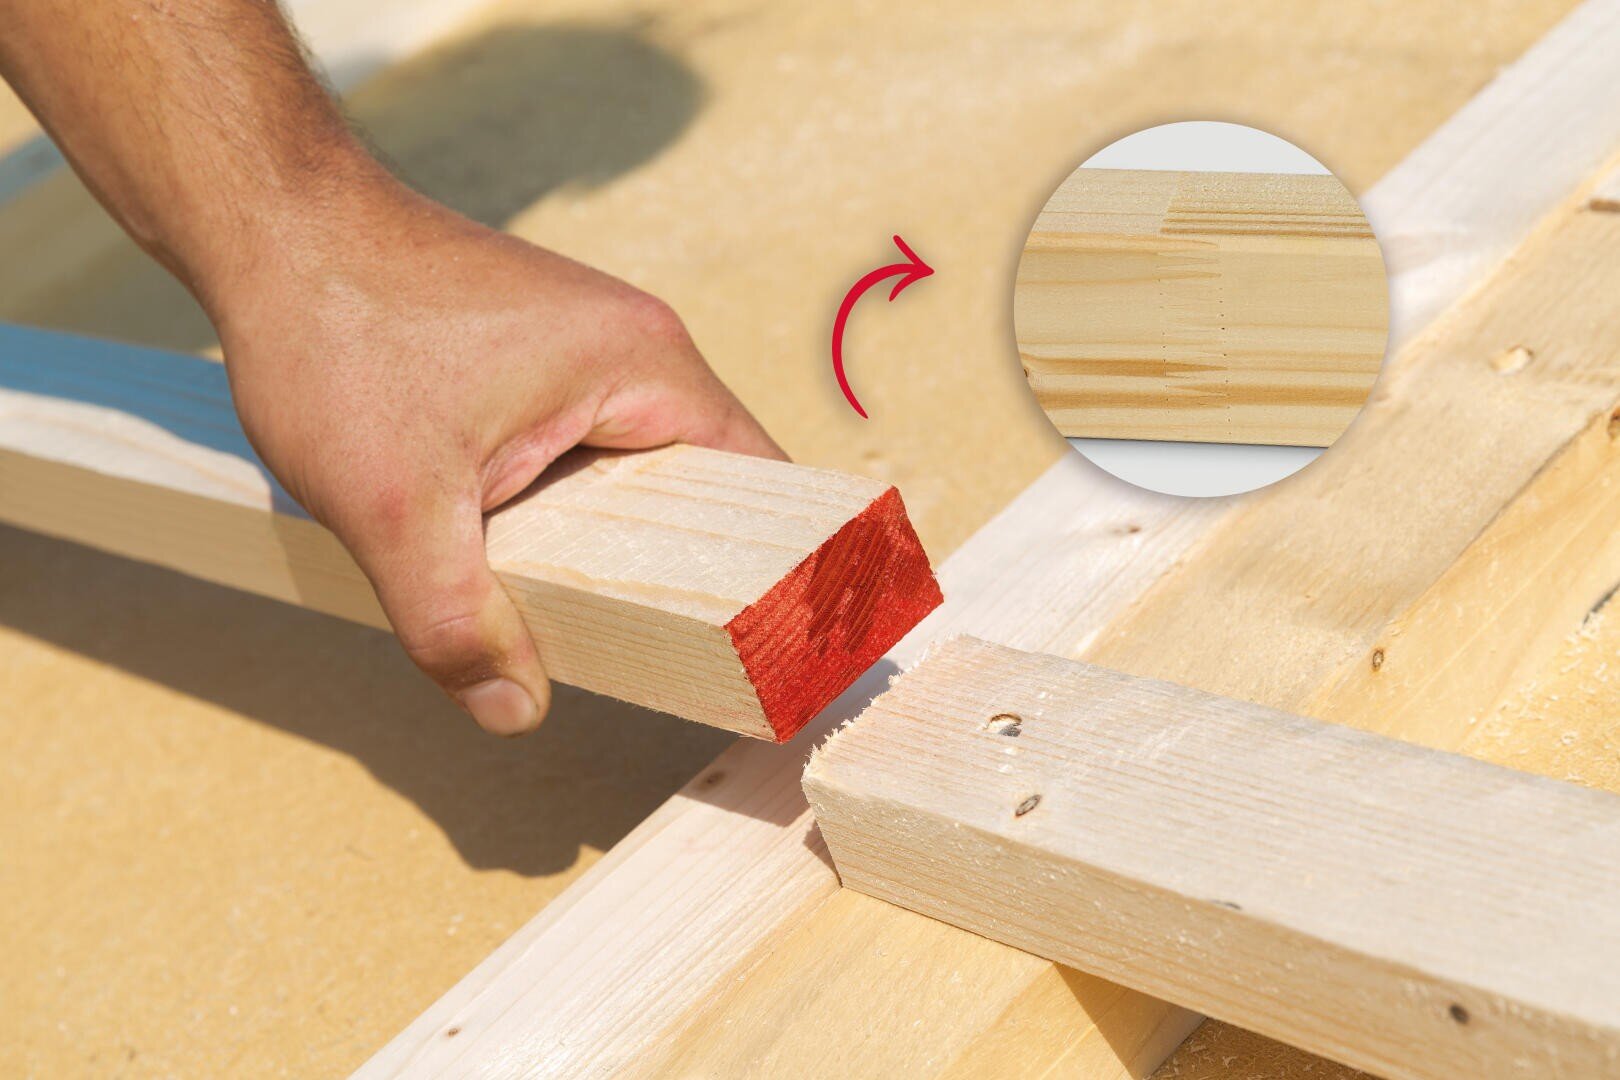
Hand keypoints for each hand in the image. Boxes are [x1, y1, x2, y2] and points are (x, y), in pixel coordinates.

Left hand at [206, 175, 782, 734]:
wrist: (266, 223)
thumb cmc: (336, 330)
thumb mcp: (393, 504)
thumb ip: (455, 622)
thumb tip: (515, 714)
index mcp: (646, 365)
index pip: (761, 483)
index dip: (773, 570)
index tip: (761, 651)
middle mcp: (635, 349)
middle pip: (700, 489)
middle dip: (672, 573)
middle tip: (650, 660)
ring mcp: (586, 350)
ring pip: (631, 478)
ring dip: (605, 544)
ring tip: (577, 618)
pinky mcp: (538, 360)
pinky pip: (583, 454)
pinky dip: (561, 510)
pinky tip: (515, 557)